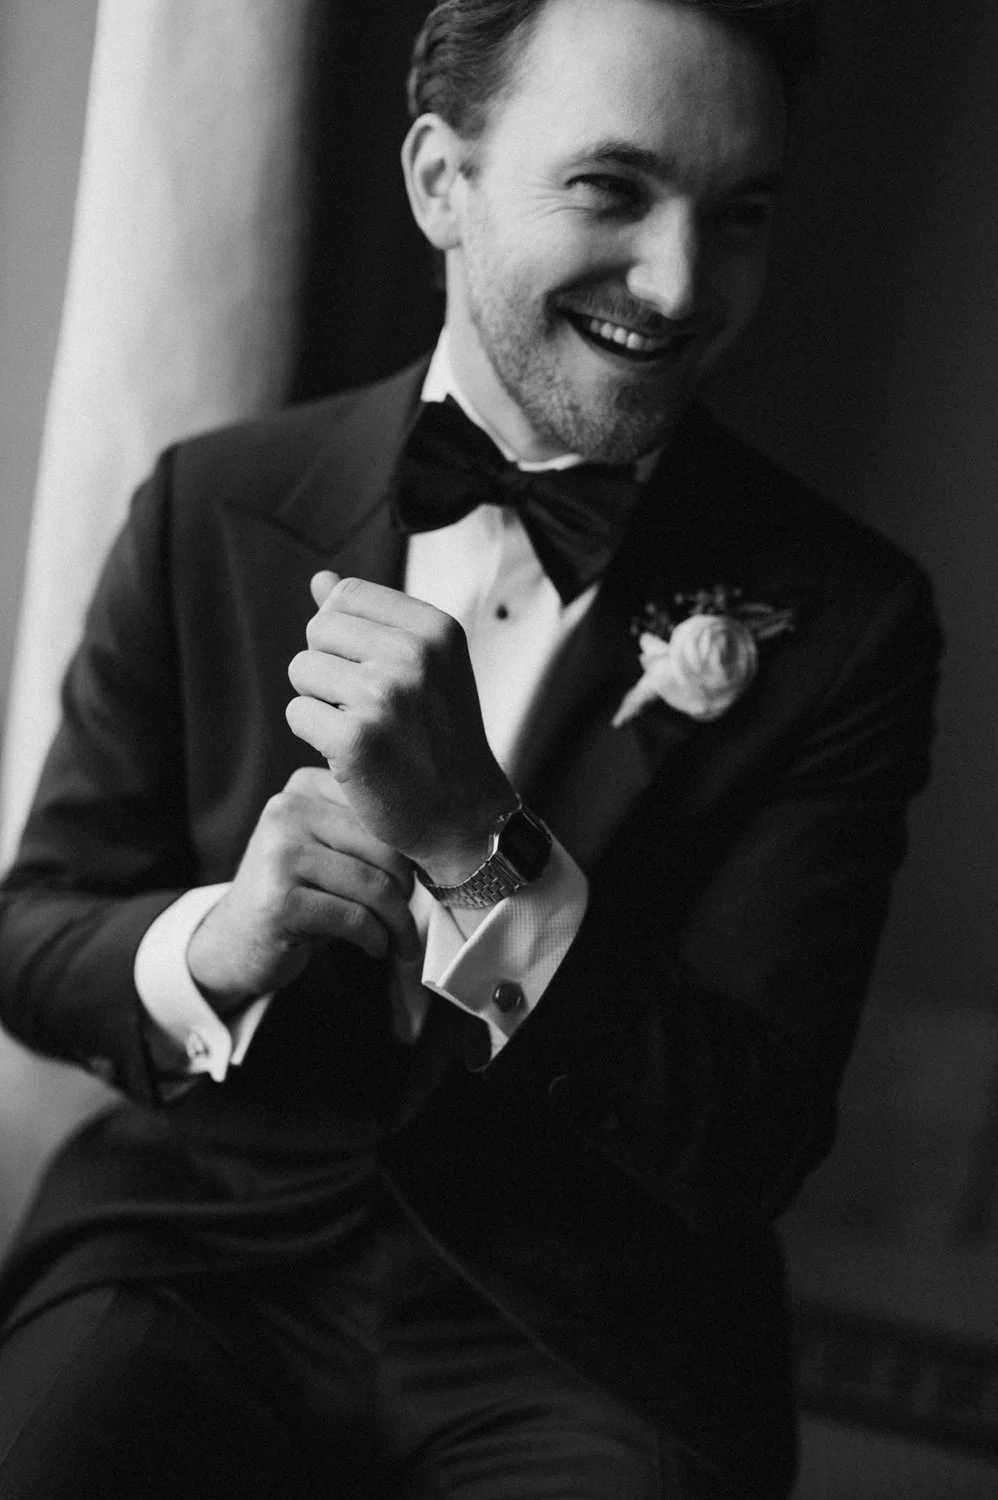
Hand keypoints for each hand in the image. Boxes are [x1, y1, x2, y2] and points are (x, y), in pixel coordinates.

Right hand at [186, 766, 419, 1009]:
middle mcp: (286, 810)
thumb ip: (364, 833)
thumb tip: (434, 842)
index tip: (420, 881)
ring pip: (373, 885)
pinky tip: (375, 947)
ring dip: (397, 922)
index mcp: (304, 787)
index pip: (381, 810)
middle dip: (408, 891)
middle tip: (410, 920)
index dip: (409, 850)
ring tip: (400, 941)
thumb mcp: (325, 849)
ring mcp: (279, 853)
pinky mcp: (279, 900)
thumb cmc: (296, 895)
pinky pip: (354, 918)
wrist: (233, 942)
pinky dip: (375, 938)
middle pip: (382, 847)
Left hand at [286, 573, 515, 883]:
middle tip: (365, 705)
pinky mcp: (355, 740)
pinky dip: (316, 736)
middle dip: (329, 666)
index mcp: (435, 628)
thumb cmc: (439, 736)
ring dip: (319, 701)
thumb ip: (373, 619)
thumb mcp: (426, 666)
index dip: (343, 633)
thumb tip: (319, 580)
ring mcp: (384, 697)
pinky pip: (298, 713)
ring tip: (360, 726)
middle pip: (318, 630)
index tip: (372, 669)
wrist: (465, 813)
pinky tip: (352, 753)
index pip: (346, 594)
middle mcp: (413, 655)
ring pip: (302, 670)